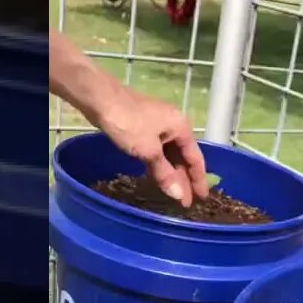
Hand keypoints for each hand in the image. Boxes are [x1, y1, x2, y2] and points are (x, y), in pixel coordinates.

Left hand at [93, 85, 208, 206]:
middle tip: (185, 203)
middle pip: (183, 157)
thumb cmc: (129, 123)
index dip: (198, 180)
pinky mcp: (143, 129)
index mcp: (181, 128)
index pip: (195, 158)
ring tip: (173, 194)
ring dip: (171, 174)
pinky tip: (157, 177)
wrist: (101, 99)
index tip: (202, 199)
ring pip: (169, 155)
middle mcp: (174, 126)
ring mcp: (158, 126)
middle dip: (184, 179)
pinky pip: (157, 151)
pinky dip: (159, 165)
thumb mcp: (148, 151)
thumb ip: (165, 173)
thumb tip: (179, 195)